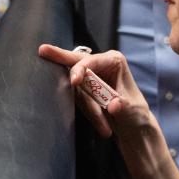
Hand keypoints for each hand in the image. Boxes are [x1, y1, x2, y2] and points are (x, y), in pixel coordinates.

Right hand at [38, 44, 154, 139]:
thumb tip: (113, 106)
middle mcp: (101, 64)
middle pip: (75, 60)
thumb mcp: (132, 110)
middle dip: (59, 56)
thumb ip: (122, 106)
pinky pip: (77, 99)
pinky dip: (87, 113)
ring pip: (77, 89)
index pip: (90, 62)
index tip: (74, 82)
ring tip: (106, 129)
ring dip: (89, 110)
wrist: (134, 129)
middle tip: (42, 49)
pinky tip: (103, 127)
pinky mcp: (85, 89)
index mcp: (114, 61)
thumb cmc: (136, 114)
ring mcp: (91, 76)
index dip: (80, 70)